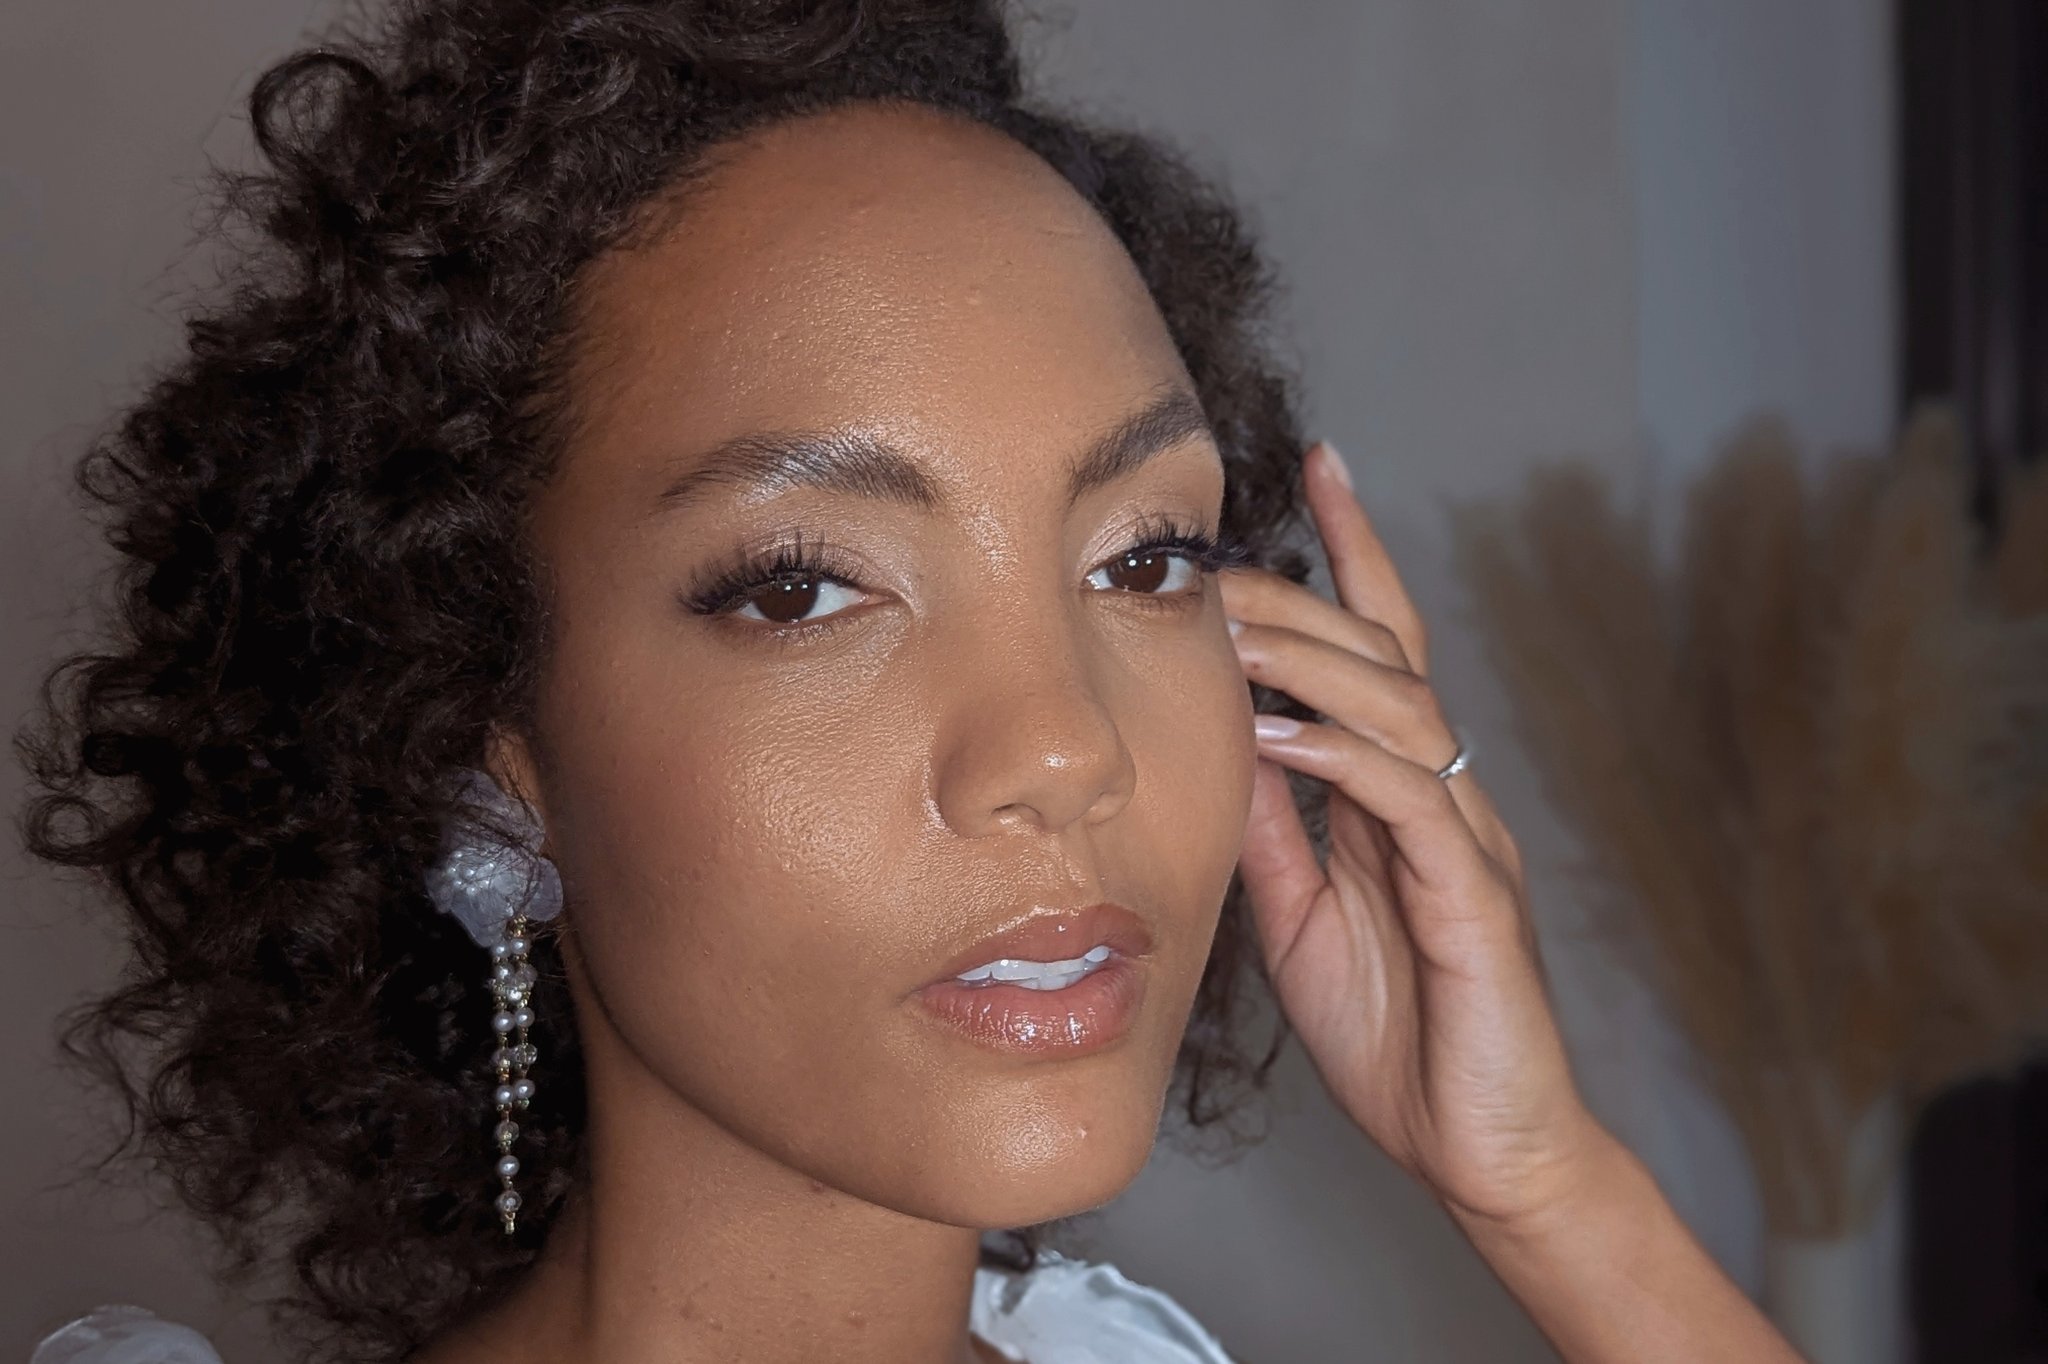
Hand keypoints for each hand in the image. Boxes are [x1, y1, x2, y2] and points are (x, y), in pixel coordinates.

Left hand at [1220, 440, 1610, 1229]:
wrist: (1478, 1149)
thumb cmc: (1400, 1034)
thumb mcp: (1303, 914)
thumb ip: (1275, 828)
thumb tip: (1226, 740)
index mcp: (1403, 794)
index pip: (1384, 647)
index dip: (1354, 555)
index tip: (1313, 466)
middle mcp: (1445, 796)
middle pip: (1385, 657)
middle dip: (1303, 591)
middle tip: (1214, 556)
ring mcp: (1467, 840)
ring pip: (1402, 709)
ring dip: (1310, 659)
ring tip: (1227, 624)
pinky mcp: (1476, 898)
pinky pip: (1411, 803)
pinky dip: (1342, 759)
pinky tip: (1278, 734)